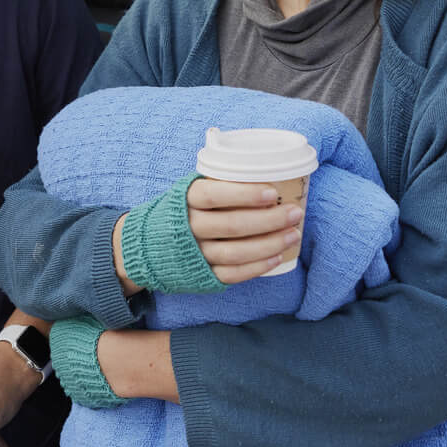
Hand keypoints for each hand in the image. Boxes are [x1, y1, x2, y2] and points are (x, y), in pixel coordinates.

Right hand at [184, 179, 302, 284]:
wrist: (151, 243)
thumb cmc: (185, 209)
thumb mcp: (193, 189)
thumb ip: (220, 182)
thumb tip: (267, 170)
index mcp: (187, 200)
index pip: (214, 195)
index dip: (244, 195)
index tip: (272, 192)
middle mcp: (189, 227)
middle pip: (232, 225)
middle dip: (269, 219)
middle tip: (294, 212)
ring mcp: (196, 253)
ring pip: (235, 252)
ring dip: (269, 244)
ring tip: (293, 234)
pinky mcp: (202, 275)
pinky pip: (232, 274)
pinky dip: (257, 267)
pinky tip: (277, 257)